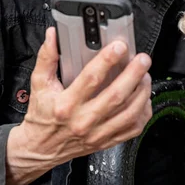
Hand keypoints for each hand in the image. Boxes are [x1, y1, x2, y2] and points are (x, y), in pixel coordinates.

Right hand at [6, 27, 151, 184]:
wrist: (40, 148)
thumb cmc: (42, 115)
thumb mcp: (39, 84)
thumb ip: (47, 58)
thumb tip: (53, 36)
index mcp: (66, 104)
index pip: (91, 79)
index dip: (107, 60)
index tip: (119, 47)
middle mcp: (83, 120)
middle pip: (116, 95)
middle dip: (134, 74)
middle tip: (143, 60)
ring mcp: (97, 133)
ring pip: (129, 112)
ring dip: (142, 92)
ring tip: (145, 76)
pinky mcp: (106, 141)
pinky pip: (133, 128)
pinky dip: (143, 112)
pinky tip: (144, 98)